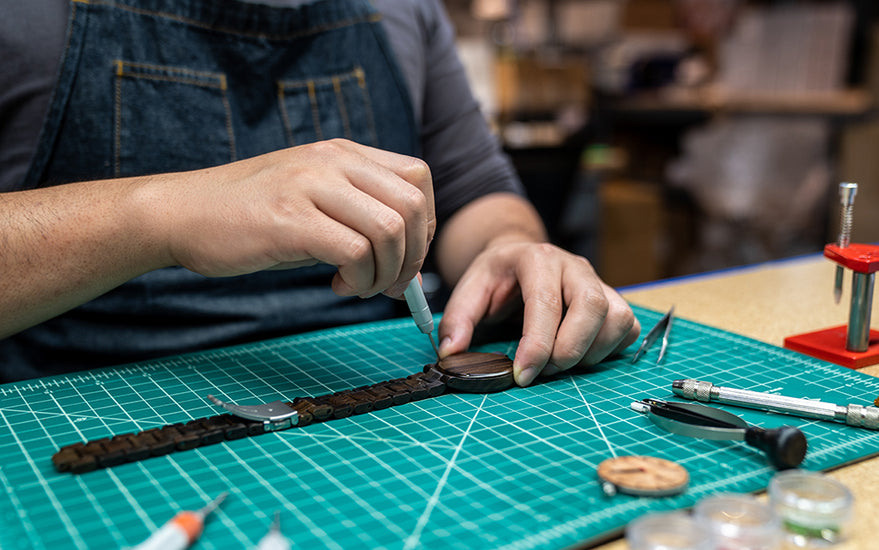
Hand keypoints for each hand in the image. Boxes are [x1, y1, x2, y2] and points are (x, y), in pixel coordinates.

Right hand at [151, 139, 434, 297]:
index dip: (425, 224)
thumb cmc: (249, 215)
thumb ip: (357, 216)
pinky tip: (339, 284)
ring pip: (389, 229)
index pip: (418, 177)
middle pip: (412, 205)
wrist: (180, 212)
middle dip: (413, 256)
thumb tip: (408, 262)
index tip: (405, 257)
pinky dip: (360, 279)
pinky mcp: (289, 219)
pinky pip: (355, 251)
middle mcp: (332, 161)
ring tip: (361, 286)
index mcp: (342, 153)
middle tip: (390, 285)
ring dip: (387, 272)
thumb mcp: (311, 199)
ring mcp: (310, 185)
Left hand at [437, 241, 639, 385]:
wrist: (521, 257)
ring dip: (589, 353)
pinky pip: (627, 328)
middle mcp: (574, 266)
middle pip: (591, 308)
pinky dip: (607, 349)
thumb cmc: (498, 276)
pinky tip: (579, 354)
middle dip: (568, 350)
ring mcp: (599, 281)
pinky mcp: (614, 300)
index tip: (522, 375)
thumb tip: (451, 352)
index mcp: (538, 259)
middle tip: (542, 372)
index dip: (537, 345)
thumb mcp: (470, 289)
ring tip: (557, 362)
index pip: (546, 302)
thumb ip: (458, 318)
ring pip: (615, 320)